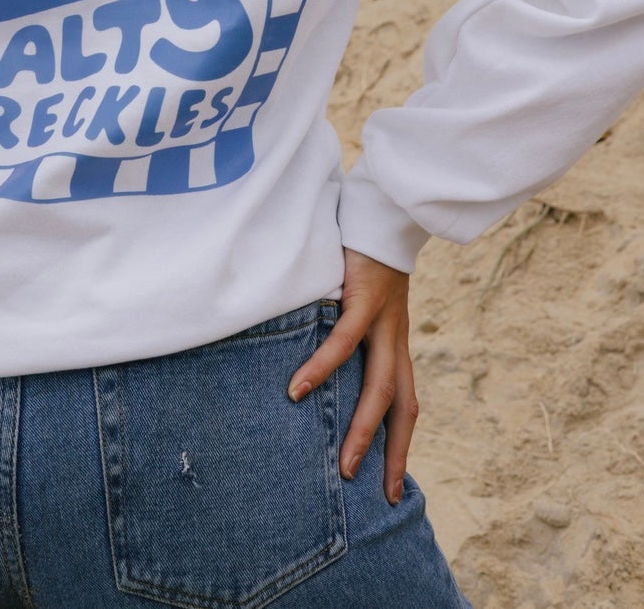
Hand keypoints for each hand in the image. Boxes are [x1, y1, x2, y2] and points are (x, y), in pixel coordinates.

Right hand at [286, 248, 417, 505]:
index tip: (391, 485)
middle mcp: (396, 339)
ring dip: (364, 429)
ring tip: (344, 464)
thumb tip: (311, 361)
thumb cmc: (362, 254)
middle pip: (402, 406)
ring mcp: (385, 321)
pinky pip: (344, 341)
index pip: (405, 403)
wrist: (382, 210)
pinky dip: (322, 368)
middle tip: (381, 495)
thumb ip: (346, 330)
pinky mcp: (365, 299)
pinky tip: (300, 389)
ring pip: (380, 387)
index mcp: (395, 342)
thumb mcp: (359, 302)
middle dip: (393, 453)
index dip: (400, 443)